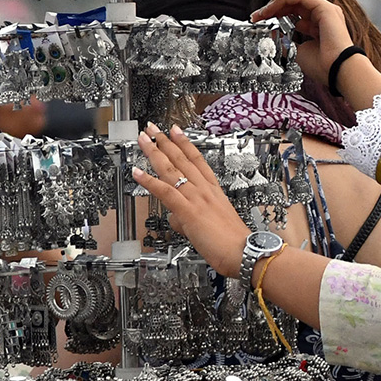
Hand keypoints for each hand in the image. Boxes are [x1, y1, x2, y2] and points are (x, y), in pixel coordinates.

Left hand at [133, 124, 249, 277]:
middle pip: (181, 159)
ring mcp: (196, 198)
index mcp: (213, 190)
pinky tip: (137, 172)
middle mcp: (204, 189)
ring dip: (154, 152)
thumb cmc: (232, 242)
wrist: (243, 251)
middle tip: (152, 129)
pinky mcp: (188, 211)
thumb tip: (175, 218)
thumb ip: (189, 218)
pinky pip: (165, 192)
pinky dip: (149, 181)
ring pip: (171, 170)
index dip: (185, 143)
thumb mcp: (210, 224)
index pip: (197, 159)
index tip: (176, 131)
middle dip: (165, 141)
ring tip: (143, 139)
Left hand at [251, 0, 353, 83]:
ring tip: (261, 14)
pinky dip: (283, 1)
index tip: (259, 24)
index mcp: (318, 27)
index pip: (294, 15)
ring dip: (275, 4)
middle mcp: (322, 16)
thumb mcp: (296, 52)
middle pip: (293, 5)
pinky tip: (270, 10)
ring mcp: (325, 10)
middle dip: (272, 9)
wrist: (337, 70)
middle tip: (256, 17)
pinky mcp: (324, 8)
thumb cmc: (322, 66)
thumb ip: (284, 42)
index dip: (276, 16)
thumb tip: (270, 34)